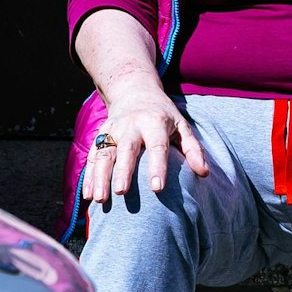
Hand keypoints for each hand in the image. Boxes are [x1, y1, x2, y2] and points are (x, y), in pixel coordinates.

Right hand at [82, 80, 209, 206]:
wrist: (135, 92)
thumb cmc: (164, 116)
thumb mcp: (182, 126)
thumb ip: (193, 149)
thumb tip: (204, 173)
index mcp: (155, 122)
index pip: (157, 146)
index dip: (157, 167)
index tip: (157, 188)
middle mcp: (132, 125)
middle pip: (126, 149)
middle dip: (122, 171)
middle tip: (121, 193)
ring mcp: (113, 129)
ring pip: (104, 153)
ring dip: (100, 176)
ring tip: (99, 199)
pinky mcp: (100, 135)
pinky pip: (93, 156)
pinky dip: (89, 175)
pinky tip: (87, 194)